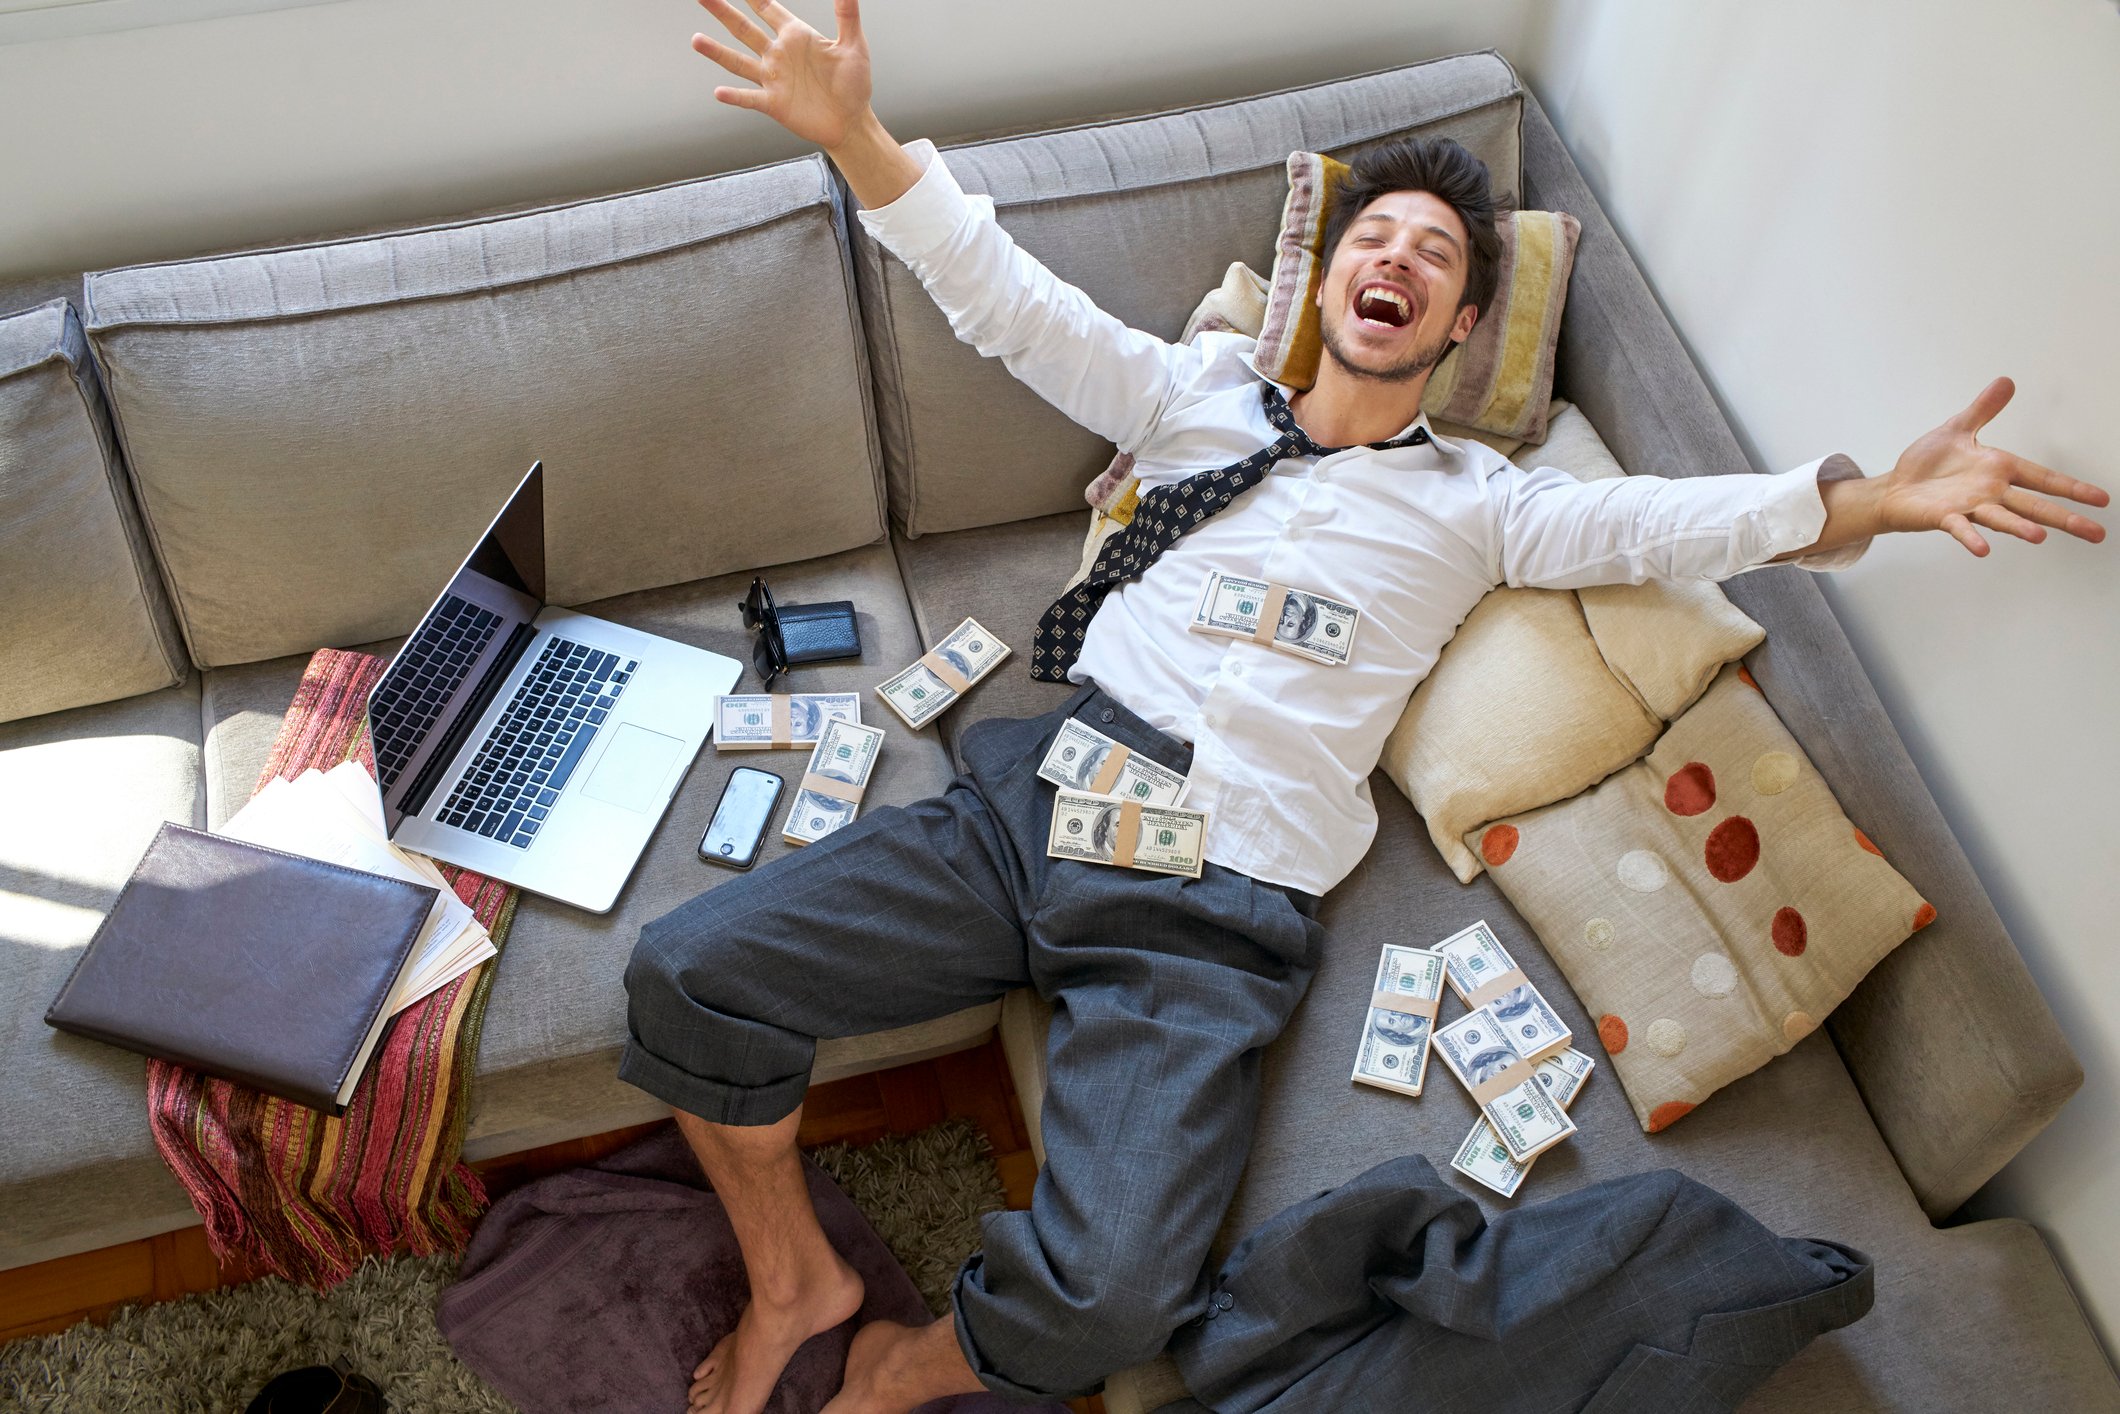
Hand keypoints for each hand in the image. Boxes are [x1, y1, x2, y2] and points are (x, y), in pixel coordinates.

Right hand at [692, 0, 870, 150]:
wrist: (851, 122)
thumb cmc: (854, 84)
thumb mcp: (854, 46)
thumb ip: (847, 16)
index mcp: (795, 35)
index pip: (767, 7)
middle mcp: (778, 54)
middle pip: (744, 29)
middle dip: (723, 12)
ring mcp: (773, 79)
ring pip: (739, 62)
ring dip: (717, 52)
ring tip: (696, 40)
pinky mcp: (774, 104)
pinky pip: (750, 98)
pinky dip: (735, 97)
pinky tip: (719, 92)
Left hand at [1876, 378, 2108, 556]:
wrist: (1894, 488)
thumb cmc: (1926, 464)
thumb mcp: (1957, 429)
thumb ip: (1983, 409)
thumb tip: (2006, 382)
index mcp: (1999, 470)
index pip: (2044, 479)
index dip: (2072, 488)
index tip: (2101, 500)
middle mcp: (1991, 492)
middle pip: (2035, 506)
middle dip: (2066, 518)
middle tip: (2096, 533)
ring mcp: (1969, 507)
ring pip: (2002, 518)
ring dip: (2020, 527)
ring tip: (2042, 536)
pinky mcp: (1944, 518)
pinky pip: (1960, 528)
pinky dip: (1971, 538)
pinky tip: (1983, 549)